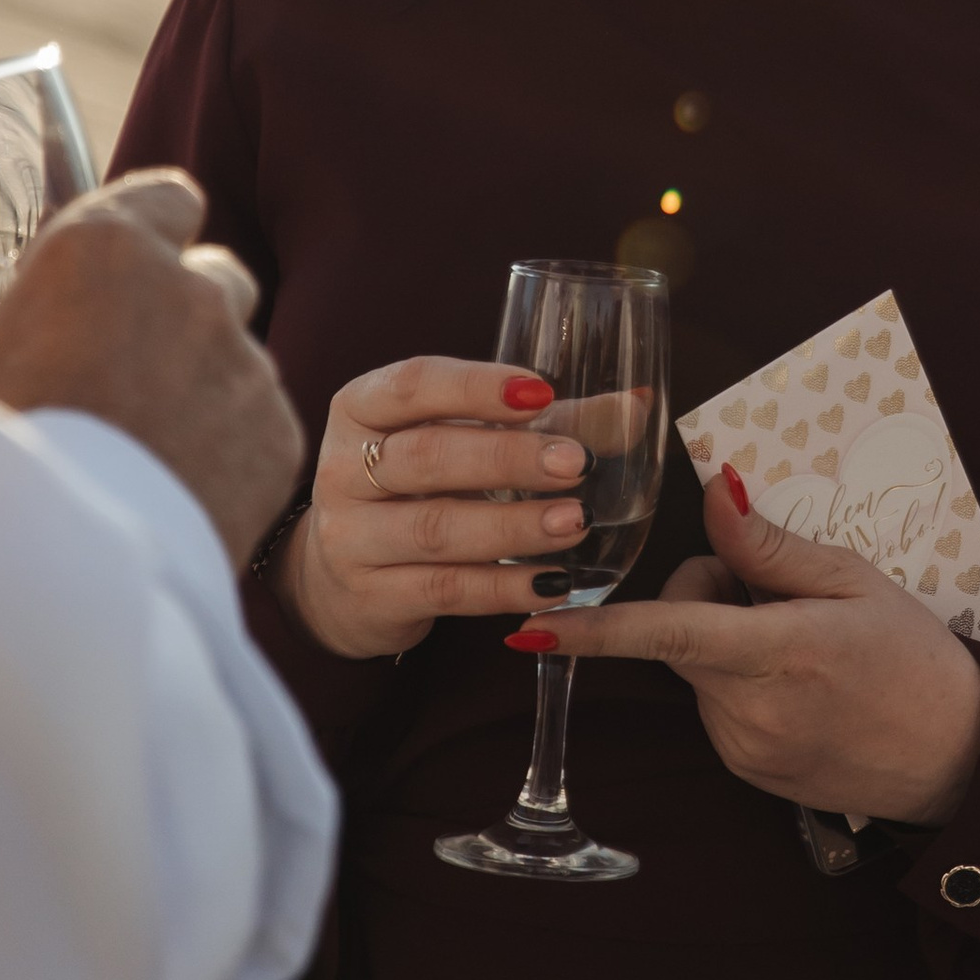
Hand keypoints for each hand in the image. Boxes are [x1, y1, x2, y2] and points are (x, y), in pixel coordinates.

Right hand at [0, 169, 300, 564]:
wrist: (48, 582)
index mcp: (102, 249)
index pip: (168, 197)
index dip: (153, 229)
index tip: (128, 270)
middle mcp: (190, 291)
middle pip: (216, 276)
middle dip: (184, 312)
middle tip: (131, 371)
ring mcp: (243, 363)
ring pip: (239, 358)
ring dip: (205, 388)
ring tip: (146, 451)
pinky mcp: (277, 438)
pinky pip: (260, 427)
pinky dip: (231, 451)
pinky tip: (178, 492)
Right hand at [285, 356, 602, 658]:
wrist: (342, 577)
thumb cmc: (420, 486)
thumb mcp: (466, 439)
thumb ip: (548, 422)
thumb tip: (637, 406)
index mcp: (362, 409)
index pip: (411, 384)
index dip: (475, 387)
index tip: (541, 393)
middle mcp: (344, 469)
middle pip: (427, 457)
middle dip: (507, 458)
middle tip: (576, 463)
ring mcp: (351, 538)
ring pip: (436, 528)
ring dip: (513, 525)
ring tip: (575, 521)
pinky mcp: (372, 596)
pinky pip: (445, 589)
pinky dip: (504, 585)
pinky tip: (553, 580)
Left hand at [522, 467, 979, 824]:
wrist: (962, 757)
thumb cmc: (917, 659)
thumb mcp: (854, 583)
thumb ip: (770, 546)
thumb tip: (715, 491)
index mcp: (778, 653)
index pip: (667, 632)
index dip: (594, 630)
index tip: (530, 626)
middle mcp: (749, 711)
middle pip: (679, 633)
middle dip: (711, 597)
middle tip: (781, 593)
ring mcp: (744, 749)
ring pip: (695, 669)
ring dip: (726, 643)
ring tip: (803, 647)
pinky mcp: (746, 772)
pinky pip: (715, 706)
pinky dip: (740, 683)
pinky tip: (800, 686)